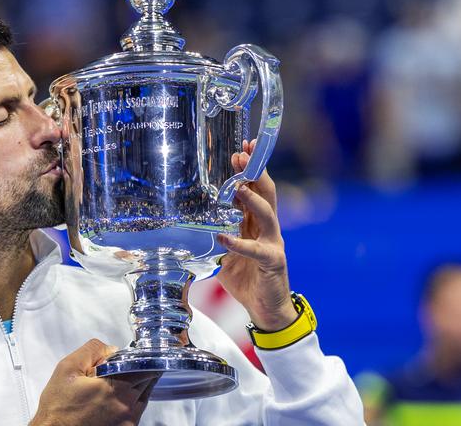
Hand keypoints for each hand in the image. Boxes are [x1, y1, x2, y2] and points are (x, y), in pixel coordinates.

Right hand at [30, 339, 158, 425]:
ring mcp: (128, 422)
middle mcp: (126, 407)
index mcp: (115, 388)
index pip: (144, 366)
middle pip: (147, 381)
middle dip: (139, 371)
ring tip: (116, 385)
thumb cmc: (58, 407)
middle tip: (124, 368)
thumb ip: (92, 351)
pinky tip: (114, 401)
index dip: (141, 357)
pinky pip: (137, 413)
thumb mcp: (67, 368)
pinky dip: (131, 403)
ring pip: (144, 397)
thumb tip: (112, 350)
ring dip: (136, 387)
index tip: (136, 354)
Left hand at [215, 139, 297, 331]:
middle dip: (255, 172)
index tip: (239, 152)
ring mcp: (273, 243)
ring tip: (238, 186)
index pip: (255, 191)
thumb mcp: (225, 254)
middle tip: (243, 154)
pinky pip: (255, 250)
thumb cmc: (246, 279)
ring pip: (268, 214)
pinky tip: (223, 238)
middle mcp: (267, 229)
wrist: (267, 309)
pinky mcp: (273, 261)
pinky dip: (238, 243)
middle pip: (266, 193)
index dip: (249, 171)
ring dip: (253, 198)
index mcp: (256, 224)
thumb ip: (214, 238)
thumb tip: (187, 228)